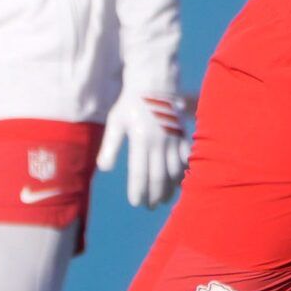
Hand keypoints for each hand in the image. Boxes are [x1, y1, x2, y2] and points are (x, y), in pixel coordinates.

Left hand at [98, 90, 190, 208]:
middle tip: (149, 207)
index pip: (140, 173)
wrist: (154, 84)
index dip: (138, 190)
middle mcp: (159, 142)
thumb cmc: (131, 104)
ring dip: (170, 188)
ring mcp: (173, 140)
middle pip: (159, 177)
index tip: (136, 203)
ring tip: (163, 200)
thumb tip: (104, 169)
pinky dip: (184, 173)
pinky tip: (179, 182)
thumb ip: (110, 146)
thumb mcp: (115, 122)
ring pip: (175, 171)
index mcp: (140, 140)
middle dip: (154, 195)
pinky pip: (186, 159)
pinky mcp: (182, 136)